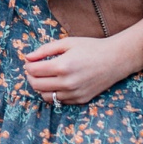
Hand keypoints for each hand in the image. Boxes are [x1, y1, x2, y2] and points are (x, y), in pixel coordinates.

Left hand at [22, 18, 142, 105]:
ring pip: (46, 96)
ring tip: (44, 77)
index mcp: (62, 66)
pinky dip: (53, 93)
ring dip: (40, 87)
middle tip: (33, 69)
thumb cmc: (91, 48)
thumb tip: (27, 57)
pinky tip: (56, 83)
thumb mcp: (67, 42)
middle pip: (36, 85)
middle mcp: (67, 83)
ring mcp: (74, 93)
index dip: (27, 65)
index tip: (29, 61)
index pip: (34, 71)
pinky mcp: (80, 100)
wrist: (115, 60)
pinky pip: (59, 100)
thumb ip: (44, 50)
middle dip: (30, 76)